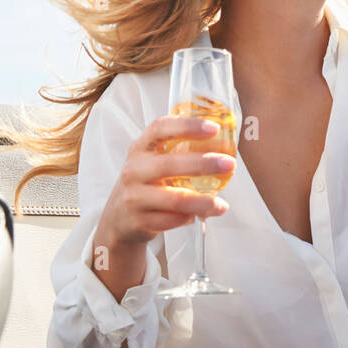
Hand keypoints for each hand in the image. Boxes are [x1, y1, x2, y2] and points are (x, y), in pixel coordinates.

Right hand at [95, 114, 234, 250]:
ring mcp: (134, 197)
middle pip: (169, 164)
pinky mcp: (138, 221)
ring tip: (221, 204)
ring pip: (173, 199)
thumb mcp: (152, 162)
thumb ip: (178, 152)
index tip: (214, 128)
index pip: (160, 129)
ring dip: (202, 202)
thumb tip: (223, 147)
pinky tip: (199, 216)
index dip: (187, 126)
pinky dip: (188, 218)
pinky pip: (170, 221)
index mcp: (141, 149)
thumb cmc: (145, 183)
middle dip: (203, 164)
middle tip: (229, 164)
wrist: (118, 218)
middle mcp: (134, 170)